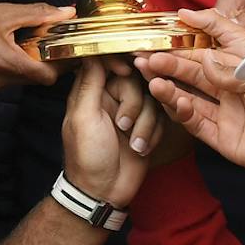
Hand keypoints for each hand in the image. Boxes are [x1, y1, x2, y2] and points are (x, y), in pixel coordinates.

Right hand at [0, 0, 68, 92]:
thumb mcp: (3, 12)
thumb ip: (38, 14)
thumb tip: (65, 13)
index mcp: (5, 63)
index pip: (47, 76)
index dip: (60, 64)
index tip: (65, 49)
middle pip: (34, 78)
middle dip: (43, 60)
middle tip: (48, 40)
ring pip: (19, 79)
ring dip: (26, 63)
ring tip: (24, 42)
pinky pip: (4, 80)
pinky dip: (10, 66)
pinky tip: (4, 48)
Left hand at [58, 57, 162, 208]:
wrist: (104, 192)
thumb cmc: (87, 156)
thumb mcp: (84, 117)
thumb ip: (90, 83)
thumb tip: (91, 51)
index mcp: (91, 91)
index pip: (107, 61)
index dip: (118, 61)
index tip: (124, 71)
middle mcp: (111, 98)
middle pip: (135, 80)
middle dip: (134, 104)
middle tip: (122, 126)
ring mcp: (130, 112)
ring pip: (151, 99)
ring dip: (144, 125)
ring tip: (132, 144)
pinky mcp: (146, 127)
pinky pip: (161, 118)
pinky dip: (152, 134)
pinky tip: (140, 149)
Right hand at [136, 9, 244, 172]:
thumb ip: (219, 30)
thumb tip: (185, 15)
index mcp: (233, 63)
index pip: (197, 50)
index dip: (175, 45)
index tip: (152, 38)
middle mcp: (225, 86)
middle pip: (189, 73)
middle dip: (166, 65)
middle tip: (144, 58)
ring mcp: (223, 112)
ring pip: (186, 97)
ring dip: (167, 88)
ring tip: (151, 79)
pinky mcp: (222, 137)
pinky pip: (197, 123)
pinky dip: (182, 111)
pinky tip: (175, 99)